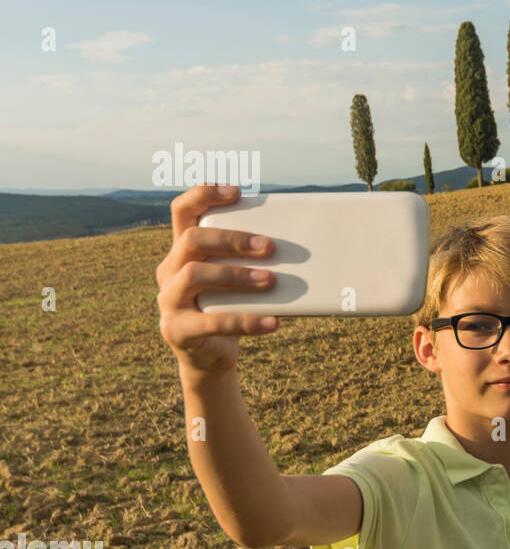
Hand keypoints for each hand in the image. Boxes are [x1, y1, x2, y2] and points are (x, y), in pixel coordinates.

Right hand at [155, 183, 278, 378]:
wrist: (210, 357)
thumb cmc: (229, 307)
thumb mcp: (236, 280)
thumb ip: (250, 261)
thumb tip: (301, 245)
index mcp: (182, 251)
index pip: (182, 211)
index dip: (204, 195)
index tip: (237, 191)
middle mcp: (168, 271)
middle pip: (192, 240)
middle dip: (232, 239)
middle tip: (270, 247)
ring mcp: (168, 301)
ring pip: (194, 276)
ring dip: (237, 275)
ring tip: (271, 281)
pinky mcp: (177, 331)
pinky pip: (211, 323)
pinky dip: (246, 321)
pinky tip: (273, 322)